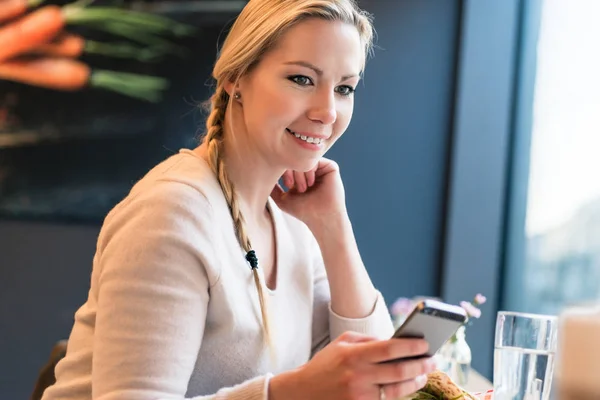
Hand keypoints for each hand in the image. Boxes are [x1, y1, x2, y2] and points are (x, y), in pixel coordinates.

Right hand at [268, 331, 435, 399]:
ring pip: (398, 390)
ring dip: (415, 382)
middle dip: (421, 365)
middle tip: (433, 360)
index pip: (390, 348)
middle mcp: (358, 376)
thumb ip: (368, 340)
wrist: (303, 392)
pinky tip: (408, 385)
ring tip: (423, 374)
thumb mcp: (342, 344)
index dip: (411, 346)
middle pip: (399, 371)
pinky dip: (400, 393)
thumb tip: (396, 341)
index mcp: (353, 355)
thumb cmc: (325, 364)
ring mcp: (360, 396)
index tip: (425, 343)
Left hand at [271, 158, 346, 228]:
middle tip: (292, 186)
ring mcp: (321, 167)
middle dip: (290, 170)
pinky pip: (316, 158)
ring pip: (304, 157)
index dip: (282, 169)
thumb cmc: (302, 211)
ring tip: (303, 188)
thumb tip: (258, 175)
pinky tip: (311, 183)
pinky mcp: (330, 167)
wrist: (321, 217)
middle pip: (294, 157)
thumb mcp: (281, 198)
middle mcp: (310, 169)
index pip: (287, 162)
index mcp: (300, 175)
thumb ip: (272, 187)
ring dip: (300, 172)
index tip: (286, 185)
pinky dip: (310, 169)